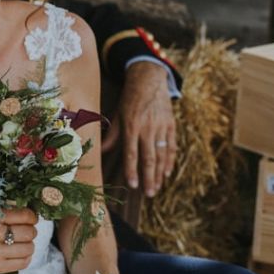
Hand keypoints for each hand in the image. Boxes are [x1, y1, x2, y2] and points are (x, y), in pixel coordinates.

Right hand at [0, 207, 37, 273]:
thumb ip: (7, 209)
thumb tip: (33, 213)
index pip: (24, 215)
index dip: (32, 217)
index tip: (31, 218)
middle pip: (28, 233)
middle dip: (31, 231)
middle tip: (26, 231)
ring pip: (29, 248)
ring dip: (29, 245)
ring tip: (21, 242)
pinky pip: (23, 263)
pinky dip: (25, 257)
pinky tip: (17, 252)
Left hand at [102, 61, 176, 196]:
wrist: (149, 79)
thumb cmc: (129, 98)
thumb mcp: (116, 113)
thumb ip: (111, 134)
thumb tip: (101, 150)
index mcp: (132, 125)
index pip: (132, 153)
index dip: (132, 170)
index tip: (133, 185)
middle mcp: (148, 128)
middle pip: (149, 157)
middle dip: (149, 177)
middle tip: (148, 194)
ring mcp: (161, 127)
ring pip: (162, 154)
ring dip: (159, 173)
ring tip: (156, 188)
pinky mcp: (171, 125)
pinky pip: (171, 146)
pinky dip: (170, 160)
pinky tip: (166, 172)